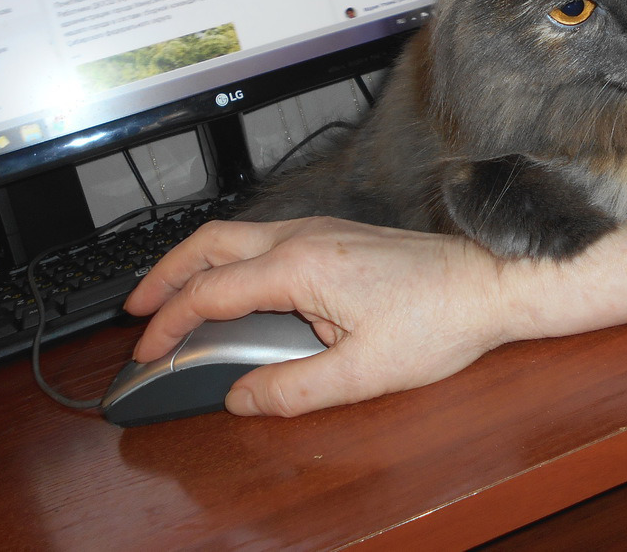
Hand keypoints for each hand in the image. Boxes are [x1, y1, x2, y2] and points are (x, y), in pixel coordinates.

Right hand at [124, 217, 505, 416]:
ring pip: (236, 236)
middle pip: (209, 243)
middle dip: (164, 274)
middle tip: (137, 308)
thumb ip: (292, 389)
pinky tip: (236, 289)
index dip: (170, 323)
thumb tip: (241, 397)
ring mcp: (321, 230)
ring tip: (175, 298)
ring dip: (198, 264)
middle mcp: (304, 236)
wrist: (488, 283)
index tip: (148, 350)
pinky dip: (232, 262)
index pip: (210, 292)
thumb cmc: (438, 319)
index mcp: (300, 266)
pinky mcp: (337, 236)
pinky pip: (265, 240)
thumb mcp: (362, 373)